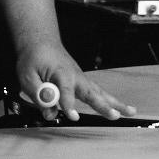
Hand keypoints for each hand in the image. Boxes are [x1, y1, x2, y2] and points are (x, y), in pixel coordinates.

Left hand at [16, 40, 135, 121]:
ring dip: (116, 103)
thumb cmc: (33, 58)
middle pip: (91, 92)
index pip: (65, 90)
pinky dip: (111, 101)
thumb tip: (50, 112)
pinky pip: (97, 93)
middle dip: (103, 105)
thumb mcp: (27, 76)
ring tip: (131, 112)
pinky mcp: (82, 83)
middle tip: (114, 116)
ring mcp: (81, 79)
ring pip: (100, 93)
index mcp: (60, 72)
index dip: (68, 104)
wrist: (41, 42)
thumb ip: (38, 94)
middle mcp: (75, 76)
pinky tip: (122, 110)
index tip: (72, 116)